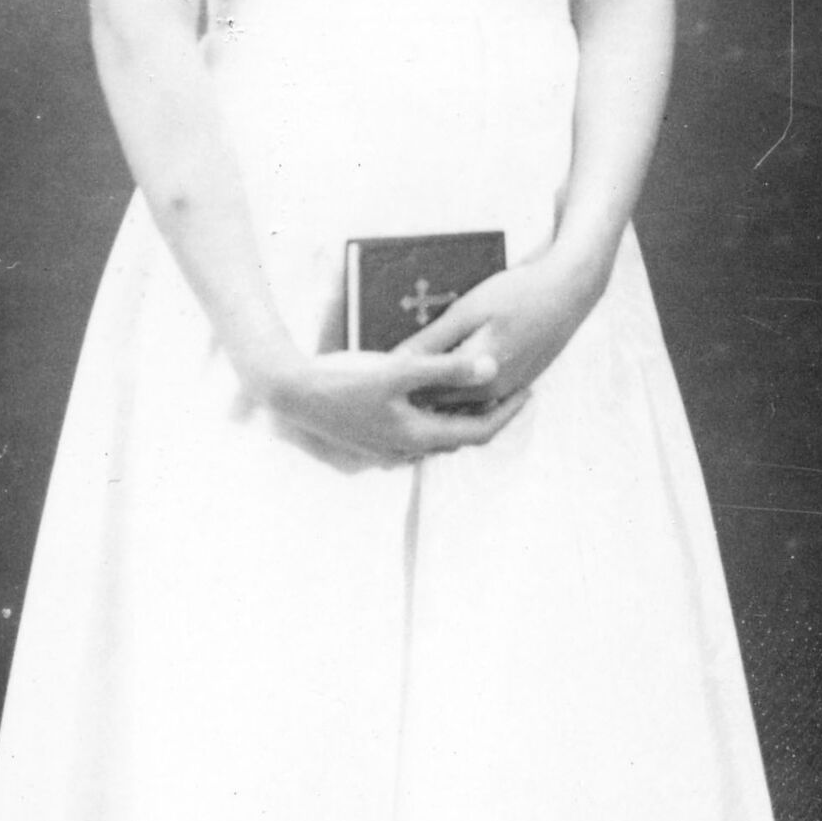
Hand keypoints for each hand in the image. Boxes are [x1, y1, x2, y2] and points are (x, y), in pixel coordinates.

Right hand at [263, 342, 530, 464]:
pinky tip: (431, 397)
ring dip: (459, 417)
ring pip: (437, 436)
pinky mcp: (371, 441)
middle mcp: (406, 451)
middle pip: (461, 436)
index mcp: (420, 436)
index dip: (509, 413)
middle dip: (488, 414)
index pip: (481, 431)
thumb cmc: (343, 380)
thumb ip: (447, 369)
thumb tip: (494, 369)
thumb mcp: (399, 370)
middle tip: (511, 388)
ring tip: (478, 391)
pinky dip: (433, 418)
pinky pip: (414, 433)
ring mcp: (387, 450)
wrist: (291, 395)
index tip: (530, 391)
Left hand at [403, 249, 601, 403]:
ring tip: (414, 367)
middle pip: (439, 400)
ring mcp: (508, 390)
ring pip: (459, 401)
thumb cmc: (518, 293)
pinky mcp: (517, 383)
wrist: (569, 289)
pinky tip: (448, 362)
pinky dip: (459, 384)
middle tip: (387, 370)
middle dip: (413, 388)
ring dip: (437, 388)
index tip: (378, 368)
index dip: (398, 382)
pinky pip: (478, 394)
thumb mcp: (468, 311)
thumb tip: (396, 362)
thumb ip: (433, 342)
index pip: (423, 392)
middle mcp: (493, 392)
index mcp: (478, 376)